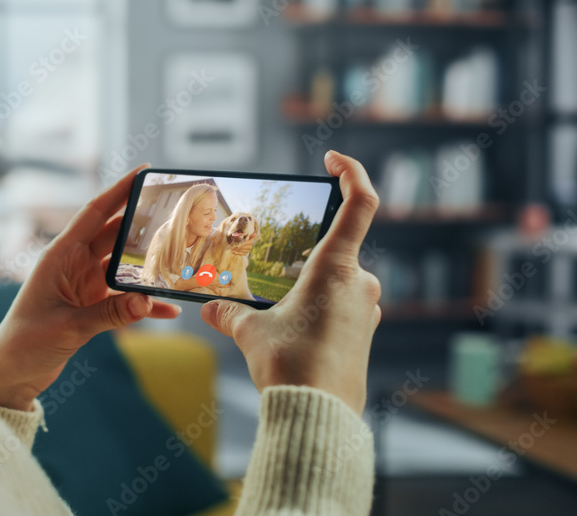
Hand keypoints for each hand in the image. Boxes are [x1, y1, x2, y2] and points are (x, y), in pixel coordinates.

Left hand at [0, 164, 180, 410]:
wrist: (11, 375)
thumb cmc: (25, 344)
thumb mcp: (68, 328)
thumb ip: (109, 314)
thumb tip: (148, 301)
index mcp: (59, 256)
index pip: (93, 213)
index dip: (118, 190)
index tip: (144, 170)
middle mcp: (72, 264)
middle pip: (114, 234)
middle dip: (142, 223)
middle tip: (175, 212)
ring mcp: (82, 284)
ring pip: (122, 264)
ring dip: (146, 264)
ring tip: (178, 256)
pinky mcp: (90, 305)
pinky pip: (123, 297)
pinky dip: (142, 302)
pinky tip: (167, 308)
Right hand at [200, 151, 381, 413]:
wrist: (318, 417)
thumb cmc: (290, 367)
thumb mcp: (251, 333)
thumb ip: (230, 313)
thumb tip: (210, 310)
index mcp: (336, 269)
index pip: (359, 204)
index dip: (351, 172)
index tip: (332, 159)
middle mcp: (360, 284)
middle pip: (335, 251)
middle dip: (301, 261)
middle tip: (273, 283)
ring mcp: (367, 310)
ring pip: (336, 283)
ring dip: (307, 290)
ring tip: (275, 317)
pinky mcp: (364, 335)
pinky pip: (341, 308)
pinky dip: (317, 311)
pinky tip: (291, 335)